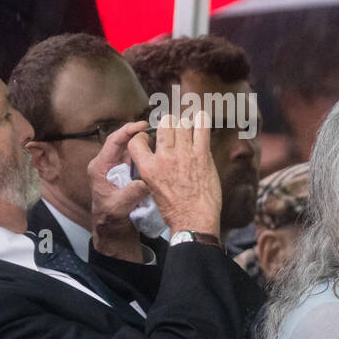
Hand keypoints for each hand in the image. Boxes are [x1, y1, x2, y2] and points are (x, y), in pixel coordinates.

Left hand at [88, 121, 151, 261]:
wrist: (112, 231)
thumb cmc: (110, 219)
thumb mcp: (118, 207)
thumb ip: (130, 193)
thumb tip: (146, 181)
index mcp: (100, 167)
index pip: (113, 142)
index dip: (128, 131)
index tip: (143, 125)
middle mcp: (109, 165)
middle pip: (125, 143)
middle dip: (141, 135)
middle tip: (160, 132)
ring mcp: (119, 170)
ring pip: (133, 151)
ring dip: (147, 145)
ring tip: (164, 141)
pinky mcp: (128, 176)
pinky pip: (139, 162)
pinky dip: (150, 157)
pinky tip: (162, 156)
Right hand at [129, 113, 221, 235]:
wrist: (194, 220)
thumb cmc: (175, 209)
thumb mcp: (152, 188)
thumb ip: (153, 169)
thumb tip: (157, 155)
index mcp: (147, 168)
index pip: (136, 140)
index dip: (144, 136)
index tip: (151, 138)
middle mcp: (163, 158)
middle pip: (163, 125)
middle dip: (169, 124)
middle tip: (174, 129)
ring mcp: (184, 155)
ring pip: (181, 124)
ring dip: (185, 124)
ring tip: (188, 128)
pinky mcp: (202, 156)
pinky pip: (202, 130)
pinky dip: (201, 121)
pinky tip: (201, 118)